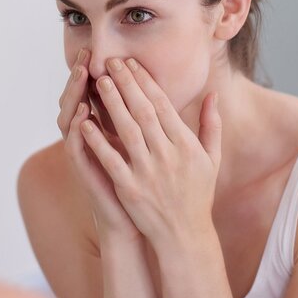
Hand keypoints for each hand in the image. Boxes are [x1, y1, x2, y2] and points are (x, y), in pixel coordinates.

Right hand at [58, 50, 139, 240]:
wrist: (137, 223)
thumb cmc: (146, 185)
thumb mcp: (150, 149)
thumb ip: (154, 123)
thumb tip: (167, 96)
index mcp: (106, 130)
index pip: (97, 95)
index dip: (101, 73)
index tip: (109, 51)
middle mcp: (91, 139)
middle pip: (79, 100)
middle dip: (81, 76)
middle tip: (85, 53)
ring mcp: (85, 154)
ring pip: (71, 117)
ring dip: (74, 95)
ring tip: (81, 74)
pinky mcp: (84, 171)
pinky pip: (74, 145)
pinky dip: (77, 127)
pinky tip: (83, 110)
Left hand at [78, 58, 221, 247]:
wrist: (185, 235)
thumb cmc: (198, 194)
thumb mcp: (211, 158)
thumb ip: (211, 124)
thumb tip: (212, 93)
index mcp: (186, 145)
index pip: (162, 105)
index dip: (145, 81)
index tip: (131, 63)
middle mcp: (168, 155)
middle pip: (143, 112)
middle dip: (126, 84)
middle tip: (110, 62)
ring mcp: (148, 172)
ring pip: (127, 130)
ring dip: (111, 104)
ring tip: (99, 81)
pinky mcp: (130, 188)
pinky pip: (110, 159)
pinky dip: (97, 140)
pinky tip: (85, 121)